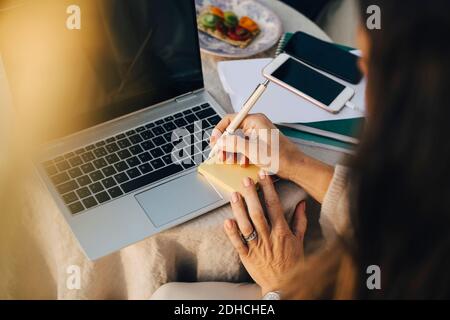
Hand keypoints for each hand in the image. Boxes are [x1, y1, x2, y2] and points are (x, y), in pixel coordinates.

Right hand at [210, 113, 303, 179]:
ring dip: (233, 151)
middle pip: (233, 131)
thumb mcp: (252, 150)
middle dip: (226, 144)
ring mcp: (258, 135)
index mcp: (255, 121)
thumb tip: (220, 141)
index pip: (231, 119)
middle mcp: (256, 125)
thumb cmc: (281, 157)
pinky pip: (245, 146)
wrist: (295, 167)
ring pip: (238, 140)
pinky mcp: (260, 144)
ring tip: (231, 160)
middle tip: (220, 154)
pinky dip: (241, 154)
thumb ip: (234, 144)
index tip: (214, 141)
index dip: (220, 130)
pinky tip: (243, 162)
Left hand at [224, 171, 307, 295]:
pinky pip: (238, 243)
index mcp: (282, 231)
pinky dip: (232, 233)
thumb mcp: (299, 240)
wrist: (284, 286)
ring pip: (246, 225)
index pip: (274, 205)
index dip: (268, 189)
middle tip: (245, 180)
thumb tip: (302, 203)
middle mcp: (268, 237)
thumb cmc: (292, 262)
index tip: (263, 176)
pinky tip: (227, 221)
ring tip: (234, 195)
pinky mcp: (246, 256)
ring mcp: (256, 247)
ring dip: (239, 209)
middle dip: (252, 195)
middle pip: (258, 212)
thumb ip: (300, 221)